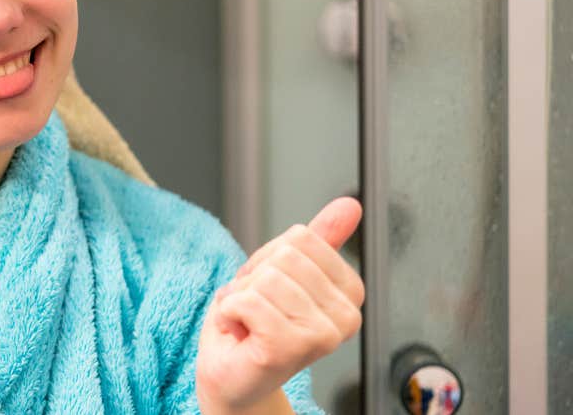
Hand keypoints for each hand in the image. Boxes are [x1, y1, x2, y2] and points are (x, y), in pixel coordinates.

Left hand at [195, 197, 364, 413]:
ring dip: (240, 297)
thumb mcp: (284, 271)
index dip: (271, 258)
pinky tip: (240, 334)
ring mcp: (321, 337)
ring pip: (266, 278)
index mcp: (350, 294)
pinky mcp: (289, 348)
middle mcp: (345, 319)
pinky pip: (246, 301)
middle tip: (256, 309)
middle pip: (284, 256)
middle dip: (254, 278)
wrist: (232, 373)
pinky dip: (229, 312)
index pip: (302, 238)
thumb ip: (320, 238)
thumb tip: (350, 206)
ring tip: (248, 322)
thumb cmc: (256, 323)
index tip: (270, 289)